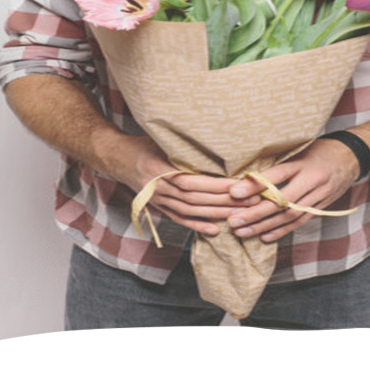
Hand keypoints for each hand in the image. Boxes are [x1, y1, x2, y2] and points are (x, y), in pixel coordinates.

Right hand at [124, 136, 260, 236]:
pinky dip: (197, 226)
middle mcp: (158, 187)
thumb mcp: (162, 139)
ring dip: (216, 214)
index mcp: (160, 168)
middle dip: (225, 201)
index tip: (240, 184)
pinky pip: (179, 219)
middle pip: (195, 198)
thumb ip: (185, 146)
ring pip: (190, 211)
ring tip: (241, 214)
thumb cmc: (144, 144)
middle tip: (251, 200)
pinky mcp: (158, 207)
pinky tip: (214, 230)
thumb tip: (217, 144)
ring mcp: (157, 200)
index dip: (217, 185)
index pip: (193, 180)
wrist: (118, 158)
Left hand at [225, 138, 360, 242]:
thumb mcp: (300, 147)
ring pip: (289, 215)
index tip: (234, 192)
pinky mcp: (322, 206)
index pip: (277, 175)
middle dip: (255, 214)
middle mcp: (312, 180)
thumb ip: (278, 160)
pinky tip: (265, 237)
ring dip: (264, 226)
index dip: (255, 185)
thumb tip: (246, 171)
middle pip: (281, 202)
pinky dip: (282, 230)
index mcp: (303, 162)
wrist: (351, 156)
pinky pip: (300, 221)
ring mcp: (319, 195)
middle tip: (233, 221)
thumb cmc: (319, 148)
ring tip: (242, 232)